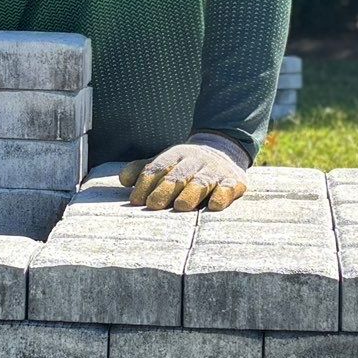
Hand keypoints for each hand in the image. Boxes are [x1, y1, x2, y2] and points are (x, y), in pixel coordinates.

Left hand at [120, 132, 250, 211]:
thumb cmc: (185, 165)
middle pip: (178, 175)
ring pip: (201, 182)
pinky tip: (214, 205)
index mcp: (176, 155)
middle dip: (165, 189)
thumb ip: (142, 170)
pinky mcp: (233, 182)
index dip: (145, 183)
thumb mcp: (165, 162)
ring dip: (191, 193)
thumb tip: (123, 180)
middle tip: (153, 205)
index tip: (136, 200)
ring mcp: (215, 171)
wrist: (224, 151)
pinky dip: (222, 196)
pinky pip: (228, 188)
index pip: (158, 167)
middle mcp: (195, 161)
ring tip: (181, 206)